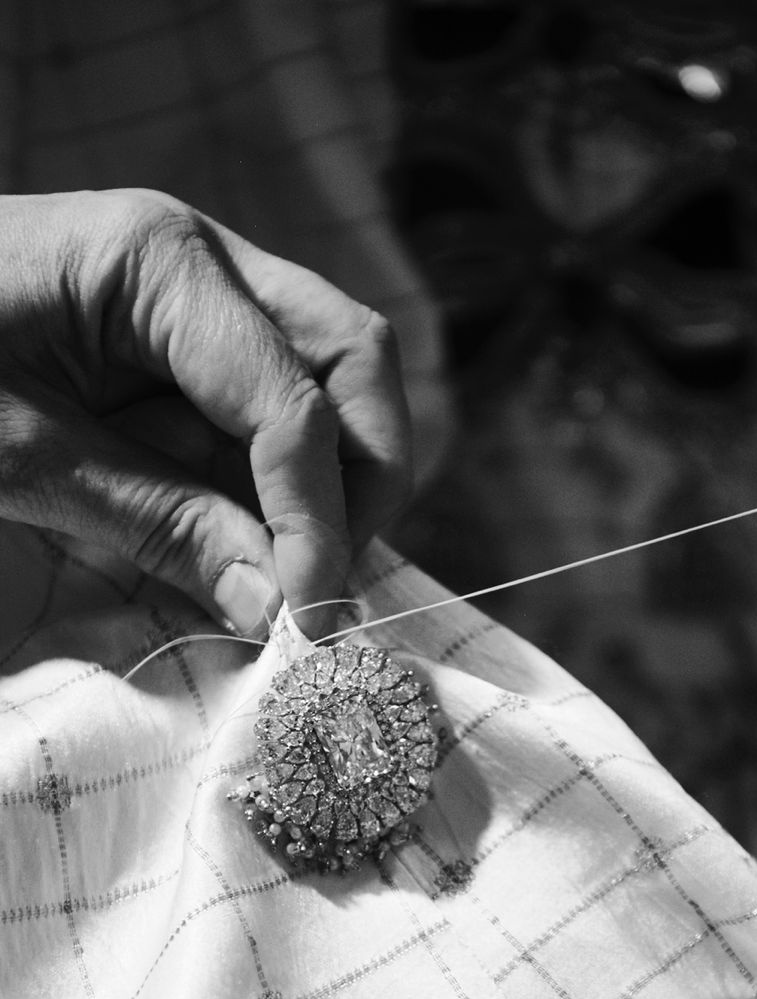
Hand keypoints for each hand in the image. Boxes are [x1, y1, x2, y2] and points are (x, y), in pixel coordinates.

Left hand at [0, 189, 411, 639]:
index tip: (309, 621)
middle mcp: (208, 269)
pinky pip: (271, 434)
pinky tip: (238, 562)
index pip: (294, 402)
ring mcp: (207, 311)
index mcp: (161, 261)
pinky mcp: (190, 363)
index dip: (316, 521)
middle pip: (355, 367)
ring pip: (335, 398)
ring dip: (326, 501)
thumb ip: (156, 526)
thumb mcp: (16, 457)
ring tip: (277, 590)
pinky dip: (272, 506)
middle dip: (363, 486)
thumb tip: (279, 608)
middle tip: (321, 590)